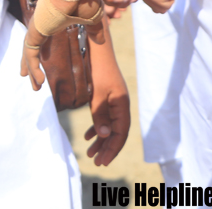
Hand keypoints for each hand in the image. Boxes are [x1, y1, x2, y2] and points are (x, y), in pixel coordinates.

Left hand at [20, 0, 103, 90]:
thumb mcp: (92, 18)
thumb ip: (94, 31)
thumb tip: (100, 42)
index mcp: (52, 20)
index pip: (43, 39)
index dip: (42, 51)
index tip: (43, 59)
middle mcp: (41, 23)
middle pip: (32, 47)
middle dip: (30, 64)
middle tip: (27, 77)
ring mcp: (36, 26)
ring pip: (29, 53)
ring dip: (31, 70)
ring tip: (35, 87)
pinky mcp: (35, 31)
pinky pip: (30, 54)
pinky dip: (33, 68)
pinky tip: (38, 81)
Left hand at [84, 36, 129, 166]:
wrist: (97, 49)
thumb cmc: (98, 70)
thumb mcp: (97, 95)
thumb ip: (100, 115)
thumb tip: (104, 136)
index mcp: (122, 105)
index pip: (120, 134)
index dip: (112, 149)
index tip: (103, 162)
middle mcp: (120, 105)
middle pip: (116, 132)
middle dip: (106, 148)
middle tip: (96, 162)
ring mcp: (114, 101)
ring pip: (109, 126)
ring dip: (101, 140)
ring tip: (90, 152)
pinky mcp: (107, 97)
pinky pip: (104, 117)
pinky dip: (97, 128)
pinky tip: (89, 136)